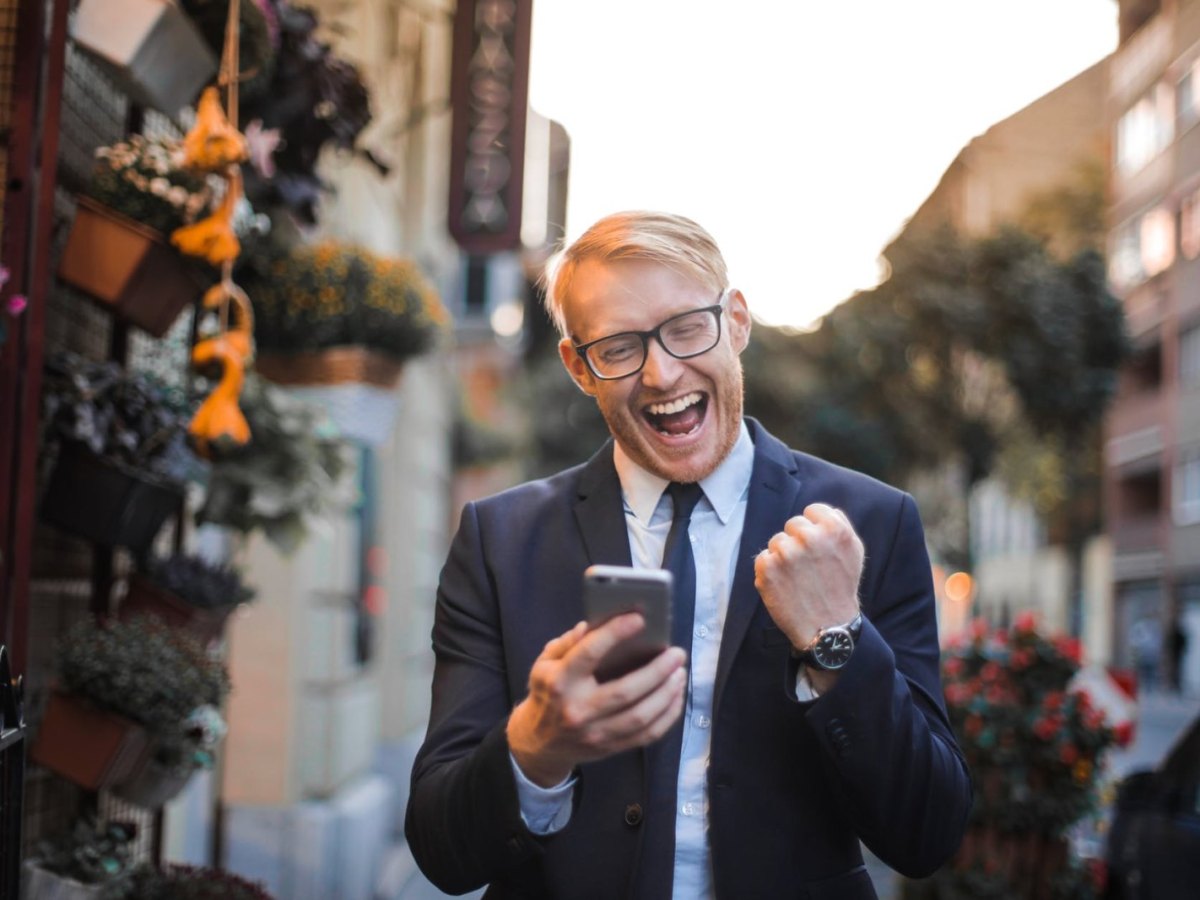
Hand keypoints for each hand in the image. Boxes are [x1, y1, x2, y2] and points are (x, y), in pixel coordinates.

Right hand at [507, 614, 687, 786]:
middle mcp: (578, 710)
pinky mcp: (610, 748)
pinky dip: (667, 715)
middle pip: (625, 692)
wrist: (539, 743)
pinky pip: (647, 735)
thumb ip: (567, 643)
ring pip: (640, 717)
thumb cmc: (547, 693)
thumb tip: (590, 625)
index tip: (639, 619)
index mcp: (560, 682)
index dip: (615, 634)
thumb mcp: (545, 664)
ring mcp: (595, 733)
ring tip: (680, 673)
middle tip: (677, 653)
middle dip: (657, 671)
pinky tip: (676, 696)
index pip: (589, 654)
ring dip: (667, 693)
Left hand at [754, 503, 863, 651]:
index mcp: (834, 529)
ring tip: (798, 579)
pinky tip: (785, 586)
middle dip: (798, 542)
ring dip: (783, 557)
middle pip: (793, 524)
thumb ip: (838, 525)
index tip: (818, 548)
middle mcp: (810, 537)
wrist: (827, 628)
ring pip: (776, 541)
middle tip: (809, 568)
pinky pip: (763, 558)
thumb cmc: (840, 588)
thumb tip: (819, 510)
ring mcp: (786, 552)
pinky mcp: (767, 567)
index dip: (814, 529)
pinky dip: (770, 571)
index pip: (812, 510)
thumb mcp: (853, 551)